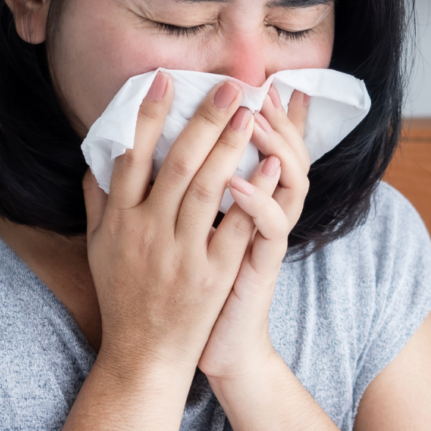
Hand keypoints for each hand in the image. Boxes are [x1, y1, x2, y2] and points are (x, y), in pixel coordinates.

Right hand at [83, 72, 260, 378]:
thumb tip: (97, 158)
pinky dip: (253, 196)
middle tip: (227, 85)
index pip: (132, 157)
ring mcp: (180, 254)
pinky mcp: (211, 275)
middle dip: (202, 120)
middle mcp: (147, 233)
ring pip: (205, 190)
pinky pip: (235, 228)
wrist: (144, 355)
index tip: (164, 79)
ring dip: (229, 147)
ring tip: (249, 112)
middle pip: (176, 164)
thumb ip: (97, 202)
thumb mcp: (98, 249)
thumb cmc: (122, 298)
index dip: (147, 115)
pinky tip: (270, 167)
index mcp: (119, 222)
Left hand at [198, 86, 310, 385]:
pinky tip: (234, 182)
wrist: (198, 349)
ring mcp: (266, 240)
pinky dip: (255, 202)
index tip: (258, 81)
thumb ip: (175, 193)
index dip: (268, 114)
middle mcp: (263, 215)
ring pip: (289, 181)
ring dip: (272, 147)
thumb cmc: (186, 289)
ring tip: (251, 119)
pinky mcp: (264, 266)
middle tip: (256, 88)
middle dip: (273, 118)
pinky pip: (271, 228)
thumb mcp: (182, 233)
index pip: (265, 147)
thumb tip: (142, 153)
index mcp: (245, 203)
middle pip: (285, 153)